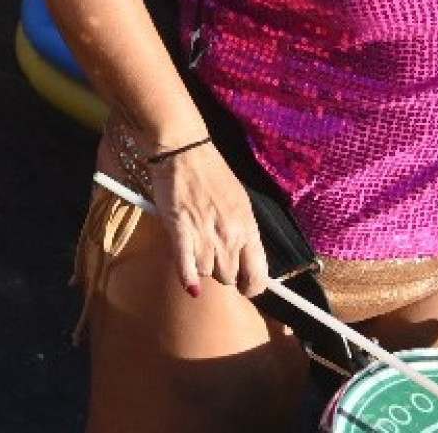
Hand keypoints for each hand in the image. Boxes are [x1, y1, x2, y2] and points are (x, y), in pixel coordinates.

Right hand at [154, 139, 268, 296]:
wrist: (185, 151)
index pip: (258, 276)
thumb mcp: (240, 203)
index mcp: (248, 228)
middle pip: (228, 277)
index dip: (251, 287)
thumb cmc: (213, 174)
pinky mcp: (179, 230)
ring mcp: (204, 235)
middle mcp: (229, 236)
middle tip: (213, 257)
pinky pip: (186, 266)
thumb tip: (245, 261)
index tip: (244, 286)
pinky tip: (189, 283)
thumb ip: (244, 234)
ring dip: (200, 265)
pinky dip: (187, 277)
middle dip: (221, 272)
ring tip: (195, 247)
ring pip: (205, 272)